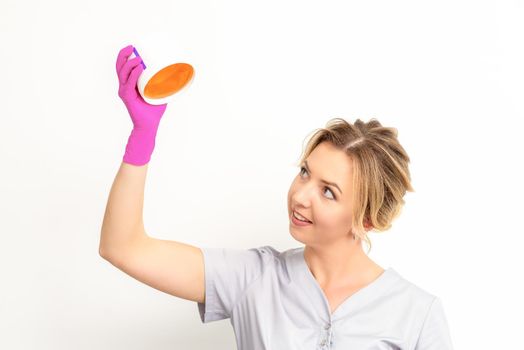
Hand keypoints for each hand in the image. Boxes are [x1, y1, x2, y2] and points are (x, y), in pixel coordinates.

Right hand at [116, 44, 167, 165]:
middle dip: (124, 55)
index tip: (133, 46)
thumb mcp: (160, 92)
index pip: (122, 67)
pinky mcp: (127, 98)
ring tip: (139, 58)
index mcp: (128, 84)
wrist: (149, 126)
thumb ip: (165, 83)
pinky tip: (139, 68)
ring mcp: (124, 92)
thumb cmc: (153, 110)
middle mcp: (124, 86)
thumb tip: (179, 72)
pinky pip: (129, 84)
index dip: (124, 55)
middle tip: (133, 47)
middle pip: (119, 67)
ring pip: (123, 74)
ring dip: (130, 63)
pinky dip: (134, 75)